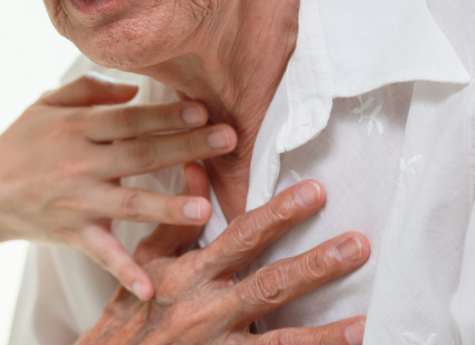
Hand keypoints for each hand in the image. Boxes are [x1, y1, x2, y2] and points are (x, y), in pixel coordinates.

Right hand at [0, 73, 238, 299]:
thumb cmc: (19, 143)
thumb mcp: (45, 105)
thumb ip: (88, 90)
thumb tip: (134, 89)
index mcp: (76, 128)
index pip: (130, 119)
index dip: (166, 113)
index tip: (203, 108)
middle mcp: (80, 163)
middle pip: (141, 154)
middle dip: (187, 146)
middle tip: (227, 139)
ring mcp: (77, 200)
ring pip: (130, 202)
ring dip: (167, 205)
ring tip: (203, 207)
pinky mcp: (73, 233)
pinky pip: (103, 254)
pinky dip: (124, 272)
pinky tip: (149, 288)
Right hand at [77, 171, 369, 344]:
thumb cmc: (131, 312)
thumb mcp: (148, 260)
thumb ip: (178, 219)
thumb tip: (198, 169)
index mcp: (190, 272)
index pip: (242, 236)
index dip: (279, 214)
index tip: (315, 192)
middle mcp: (207, 307)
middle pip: (270, 283)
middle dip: (317, 263)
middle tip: (358, 244)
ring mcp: (218, 344)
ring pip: (280, 336)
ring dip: (325, 330)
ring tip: (364, 317)